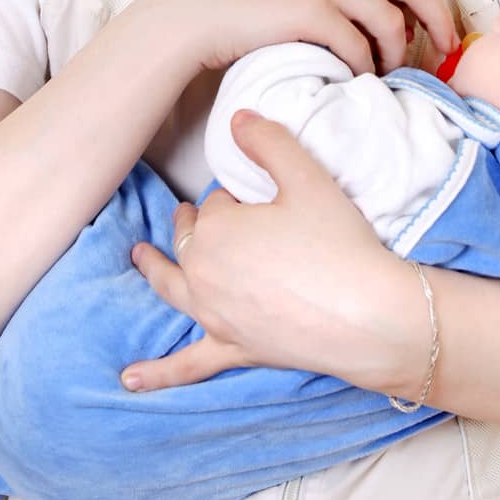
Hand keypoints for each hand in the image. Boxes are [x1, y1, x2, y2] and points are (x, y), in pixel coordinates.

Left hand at [119, 109, 418, 392]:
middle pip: (192, 240)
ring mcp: (214, 316)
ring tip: (140, 257)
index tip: (259, 198)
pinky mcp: (232, 349)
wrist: (367, 315)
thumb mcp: (308, 178)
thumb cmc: (339, 245)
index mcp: (215, 230)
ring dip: (154, 269)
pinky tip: (131, 381)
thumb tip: (238, 118)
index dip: (237, 198)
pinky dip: (159, 373)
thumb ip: (269, 141)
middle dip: (194, 222)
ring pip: (174, 287)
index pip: (216, 204)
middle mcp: (203, 273)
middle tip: (199, 210)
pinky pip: (188, 365)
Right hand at [145, 0, 459, 80]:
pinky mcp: (305, 9)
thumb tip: (385, 19)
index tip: (441, 31)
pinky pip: (355, 44)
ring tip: (389, 75)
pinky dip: (364, 66)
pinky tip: (357, 80)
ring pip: (387, 18)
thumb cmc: (246, 10)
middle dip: (435, 17)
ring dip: (396, 52)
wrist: (195, 15)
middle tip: (445, 51)